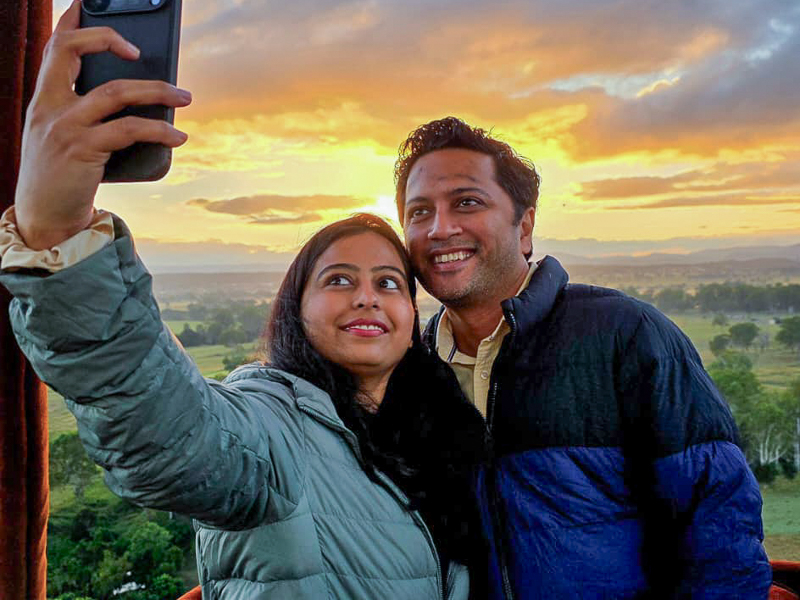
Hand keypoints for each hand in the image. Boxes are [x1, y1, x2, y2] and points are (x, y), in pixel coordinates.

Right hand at [14, 0, 191, 249]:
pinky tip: (177, 135)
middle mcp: (49, 106)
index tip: (85, 3)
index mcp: (43, 99)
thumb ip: (85, 114)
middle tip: (141, 50)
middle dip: (108, 38)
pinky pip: (128, 130)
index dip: (71, 22)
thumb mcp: (63, 137)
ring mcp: (65, 127)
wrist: (45, 216)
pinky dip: (159, 130)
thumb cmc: (62, 175)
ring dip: (156, 90)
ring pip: (115, 91)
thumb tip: (139, 102)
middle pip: (73, 51)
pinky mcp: (83, 150)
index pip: (53, 48)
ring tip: (184, 96)